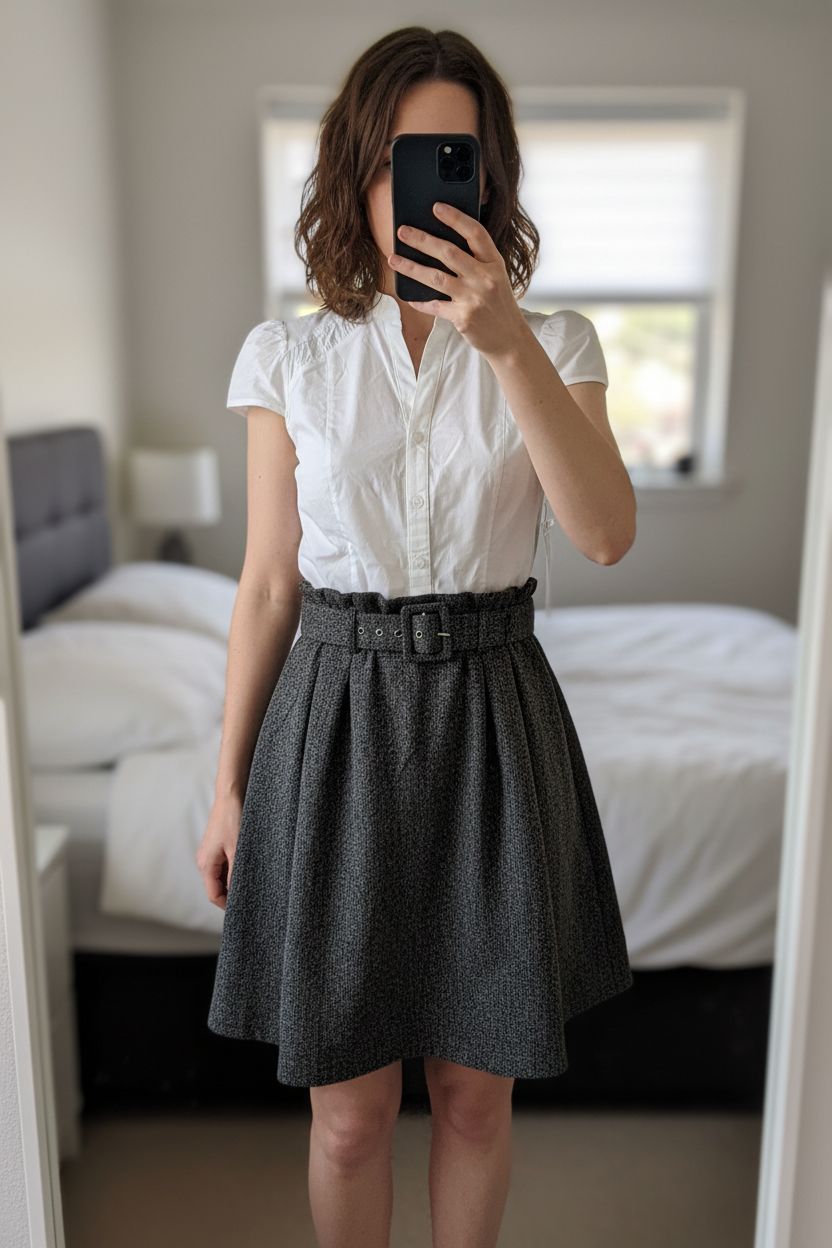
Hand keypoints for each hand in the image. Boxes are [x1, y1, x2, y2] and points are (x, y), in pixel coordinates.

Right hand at [195, 793, 241, 908]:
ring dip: (234, 881)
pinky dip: (234, 870)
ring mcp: (209, 853)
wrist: (231, 795)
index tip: (246, 908)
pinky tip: (248, 867)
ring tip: (252, 881)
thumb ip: (236, 874)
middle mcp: (204, 861)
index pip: (214, 895)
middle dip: (232, 894)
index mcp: (205, 864)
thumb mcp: (238, 850)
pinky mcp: (216, 846)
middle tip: (252, 896)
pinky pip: (224, 866)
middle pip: (216, 887)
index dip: (228, 905)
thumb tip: (238, 895)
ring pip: (221, 877)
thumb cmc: (233, 819)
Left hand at [388, 201, 529, 358]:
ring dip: (411, 267)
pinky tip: (408, 297)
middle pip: (449, 252)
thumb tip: (442, 244)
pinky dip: (420, 302)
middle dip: (422, 240)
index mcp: (494, 263)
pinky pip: (435, 306)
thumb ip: (477, 261)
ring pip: (436, 277)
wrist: (510, 339)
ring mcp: (473, 298)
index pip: (475, 233)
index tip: (437, 207)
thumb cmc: (499, 304)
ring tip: (393, 259)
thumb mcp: (496, 277)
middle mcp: (485, 278)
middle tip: (402, 231)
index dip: (455, 218)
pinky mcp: (463, 317)